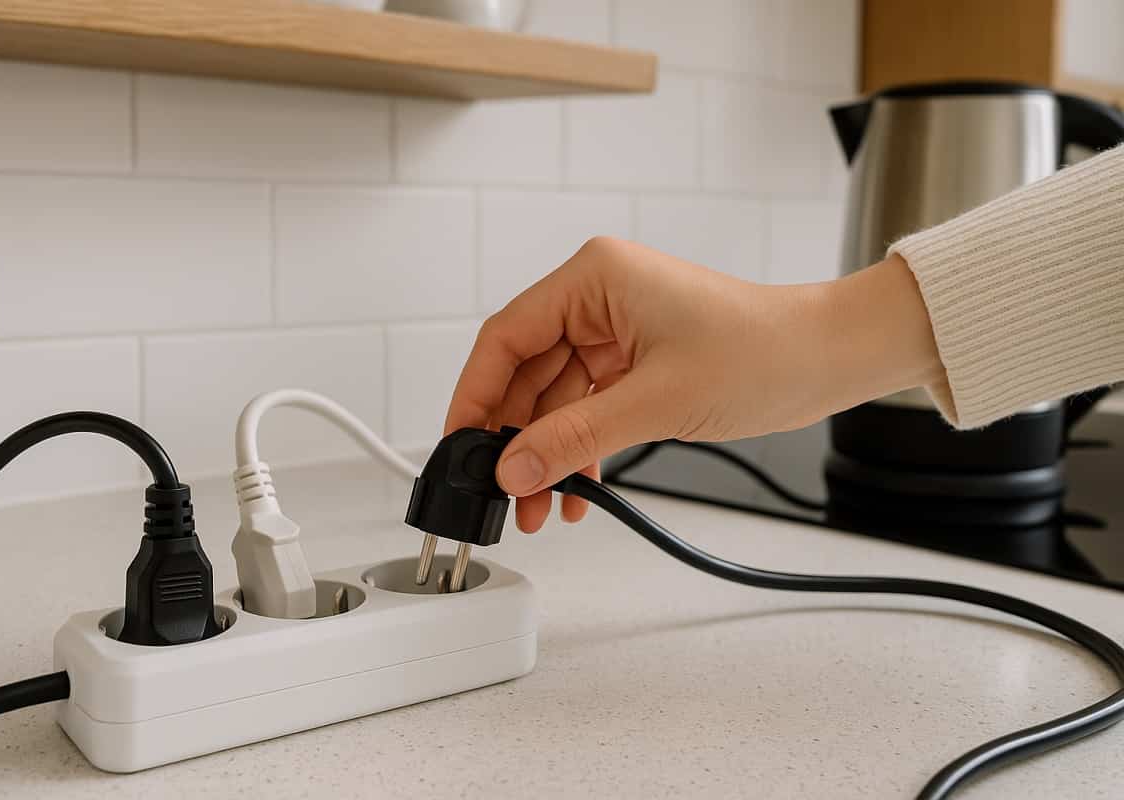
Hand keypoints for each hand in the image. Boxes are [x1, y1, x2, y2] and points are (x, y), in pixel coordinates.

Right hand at [445, 237, 940, 532]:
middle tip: (504, 493)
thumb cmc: (763, 352)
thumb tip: (512, 470)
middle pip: (526, 373)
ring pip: (555, 398)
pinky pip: (587, 407)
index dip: (475, 395)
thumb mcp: (655, 402)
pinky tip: (576, 490)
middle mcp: (599, 298)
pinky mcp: (636, 362)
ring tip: (541, 507)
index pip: (506, 336)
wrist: (829, 361)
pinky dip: (580, 448)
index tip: (458, 446)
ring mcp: (617, 331)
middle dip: (516, 439)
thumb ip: (574, 438)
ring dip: (548, 453)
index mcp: (594, 278)